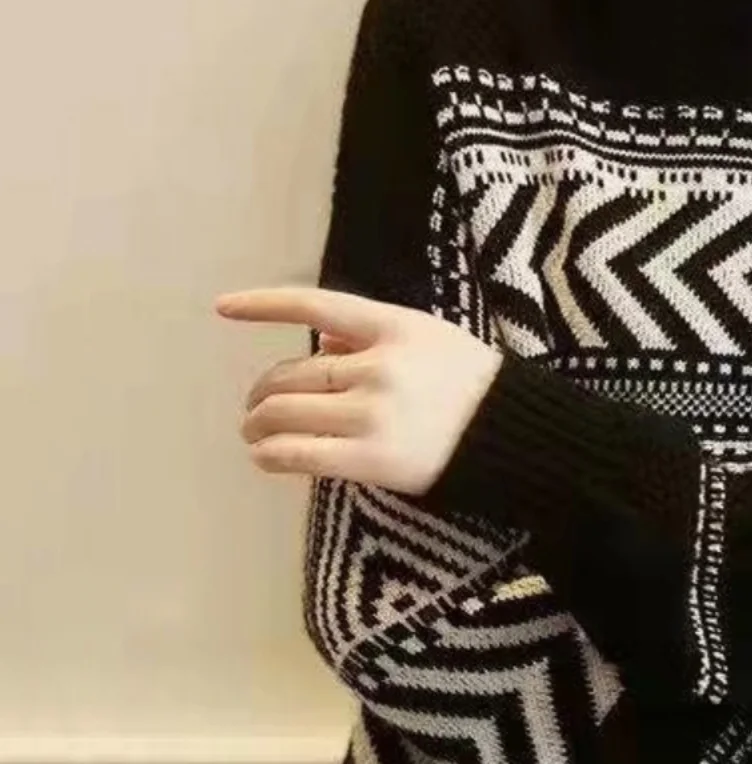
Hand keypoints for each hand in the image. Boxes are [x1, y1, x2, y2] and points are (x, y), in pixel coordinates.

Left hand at [215, 286, 501, 494]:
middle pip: (289, 373)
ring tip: (255, 433)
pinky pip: (296, 453)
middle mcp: (378, 366)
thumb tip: (319, 343)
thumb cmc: (475, 387)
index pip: (314, 307)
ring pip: (283, 412)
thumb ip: (373, 336)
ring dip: (257, 424)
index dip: (263, 305)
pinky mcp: (371, 458)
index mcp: (394, 326)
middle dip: (261, 393)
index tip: (222, 308)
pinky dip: (269, 454)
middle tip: (255, 408)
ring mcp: (372, 413)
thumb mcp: (431, 339)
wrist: (517, 438)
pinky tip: (264, 456)